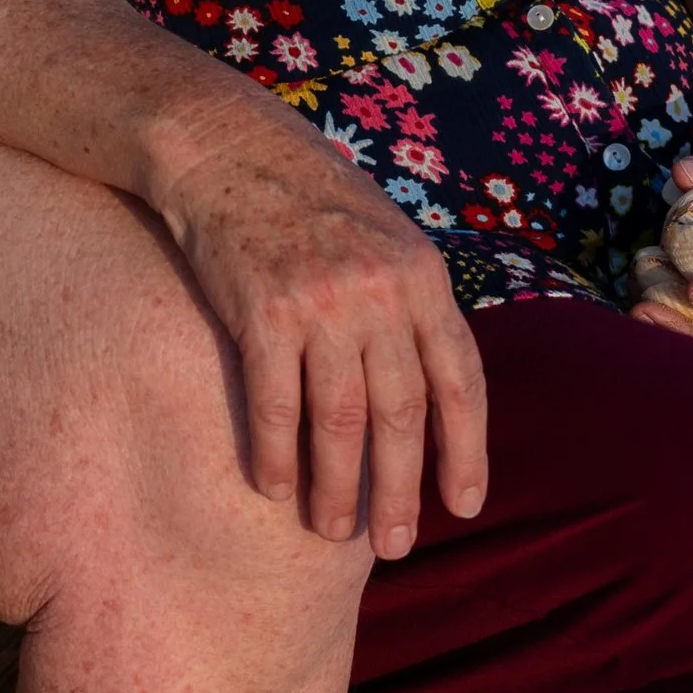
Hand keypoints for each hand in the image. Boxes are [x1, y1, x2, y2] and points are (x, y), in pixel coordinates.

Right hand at [148, 81, 487, 557]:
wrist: (227, 146)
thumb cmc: (308, 198)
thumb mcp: (385, 235)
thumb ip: (412, 304)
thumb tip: (435, 389)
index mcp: (422, 275)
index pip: (460, 381)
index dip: (466, 451)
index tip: (463, 506)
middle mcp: (379, 291)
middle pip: (401, 415)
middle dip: (400, 491)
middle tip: (393, 546)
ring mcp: (320, 302)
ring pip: (339, 421)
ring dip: (337, 488)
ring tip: (331, 533)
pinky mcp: (260, 311)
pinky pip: (274, 403)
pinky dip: (275, 454)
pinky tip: (275, 489)